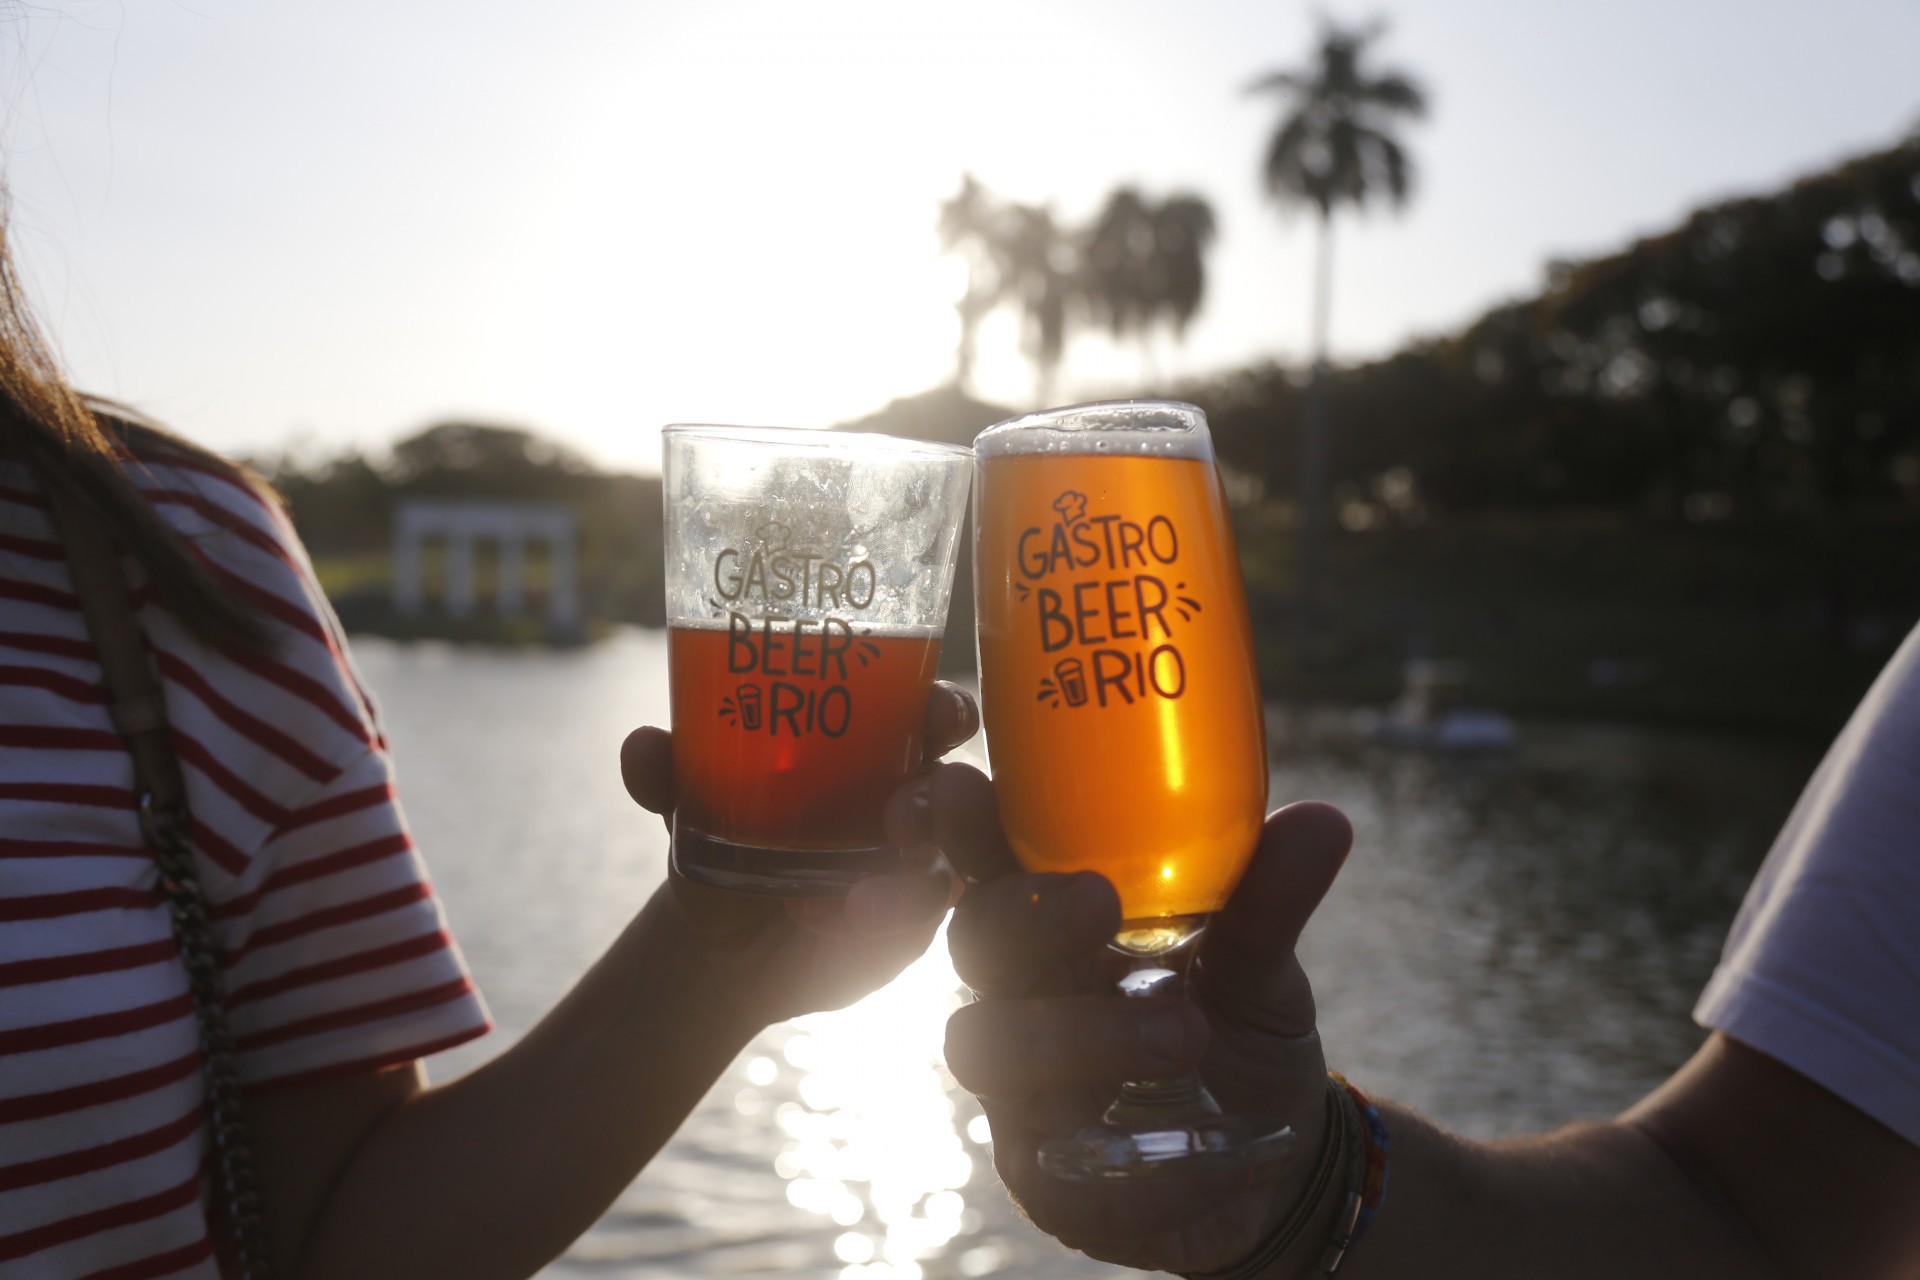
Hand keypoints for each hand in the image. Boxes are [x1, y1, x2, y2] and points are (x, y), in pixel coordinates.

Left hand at [618, 682, 975, 1028]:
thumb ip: (673, 773)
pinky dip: (881, 922)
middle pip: (959, 784)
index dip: (941, 708)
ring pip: (943, 862)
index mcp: (873, 747)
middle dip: (951, 792)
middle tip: (903, 813)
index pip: (926, 713)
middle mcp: (907, 800)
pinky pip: (917, 922)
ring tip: (856, 896)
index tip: (934, 710)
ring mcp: (915, 867)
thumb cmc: (727, 838)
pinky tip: (832, 922)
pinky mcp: (910, 926)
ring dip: (910, 874)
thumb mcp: (696, 803)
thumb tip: (643, 746)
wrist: (720, 937)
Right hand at [911, 762, 1351, 1273]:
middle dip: (1024, 917)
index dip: (962, 827)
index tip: (960, 782)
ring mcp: (1022, 1090)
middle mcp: (1022, 998)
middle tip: (1100, 901)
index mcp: (1055, 928)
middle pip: (973, 943)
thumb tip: (1323, 822)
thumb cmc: (1238, 1028)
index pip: (991, 865)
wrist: (1278, 1157)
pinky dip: (1134, 1148)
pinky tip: (1204, 1148)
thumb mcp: (1260, 961)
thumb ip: (1269, 897)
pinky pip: (1055, 1161)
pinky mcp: (1047, 1180)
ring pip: (990, 1048)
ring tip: (1185, 1035)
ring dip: (1080, 1033)